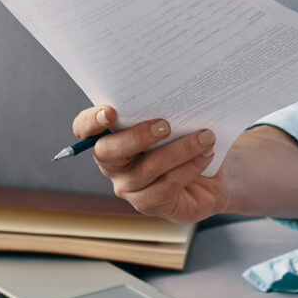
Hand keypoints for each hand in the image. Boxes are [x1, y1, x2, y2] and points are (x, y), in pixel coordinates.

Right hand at [71, 105, 221, 223]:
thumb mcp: (175, 119)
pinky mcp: (149, 204)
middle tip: (166, 124)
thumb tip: (171, 92)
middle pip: (108, 152)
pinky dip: (190, 167)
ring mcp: (129, 187)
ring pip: (148, 168)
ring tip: (206, 137)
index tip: (110, 111)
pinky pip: (167, 185)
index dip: (91, 121)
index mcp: (110, 135)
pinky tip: (206, 155)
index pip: (84, 128)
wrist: (213, 174)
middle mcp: (113, 164)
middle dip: (137, 136)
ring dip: (181, 149)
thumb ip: (163, 108)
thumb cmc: (187, 137)